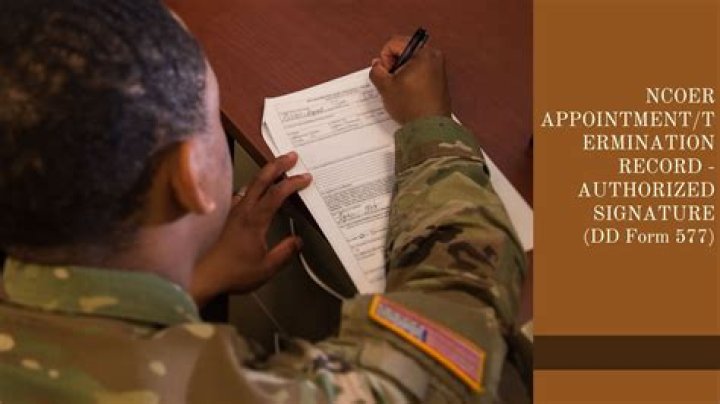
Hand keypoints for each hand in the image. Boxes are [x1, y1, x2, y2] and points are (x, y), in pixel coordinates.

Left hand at [190, 152, 311, 305]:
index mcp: (254, 220)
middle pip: (261, 179)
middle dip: (278, 165)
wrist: (201, 277)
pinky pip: (239, 195)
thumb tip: (298, 240)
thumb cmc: (233, 273)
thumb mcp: (266, 268)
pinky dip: (251, 188)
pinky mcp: (222, 216)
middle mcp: (241, 210)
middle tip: (291, 156)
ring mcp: (229, 211)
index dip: (293, 183)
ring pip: (248, 185)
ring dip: (264, 174)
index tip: (306, 177)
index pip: (276, 194)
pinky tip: (253, 193)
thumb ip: (285, 252)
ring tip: (275, 170)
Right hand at [369, 35, 450, 124]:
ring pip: (412, 61)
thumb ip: (376, 71)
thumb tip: (377, 64)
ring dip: (402, 71)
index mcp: (422, 53)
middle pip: (405, 50)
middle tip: (391, 82)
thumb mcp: (385, 87)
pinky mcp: (440, 79)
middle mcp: (434, 56)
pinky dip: (412, 77)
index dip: (385, 58)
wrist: (430, 128)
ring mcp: (439, 67)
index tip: (386, 74)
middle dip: (394, 64)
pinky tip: (408, 93)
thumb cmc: (410, 106)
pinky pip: (421, 70)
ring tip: (400, 89)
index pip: (395, 43)